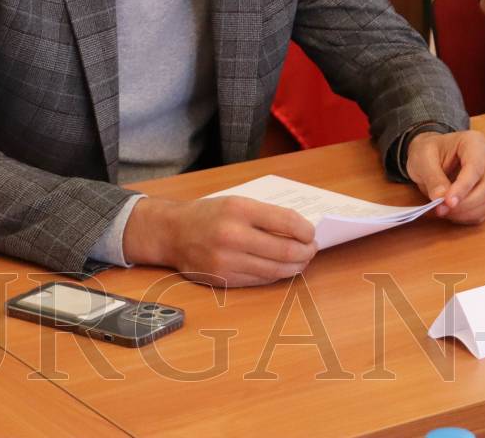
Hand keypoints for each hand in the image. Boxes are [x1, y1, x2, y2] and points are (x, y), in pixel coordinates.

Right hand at [123, 195, 316, 287]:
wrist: (172, 233)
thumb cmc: (209, 214)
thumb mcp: (238, 203)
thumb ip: (267, 215)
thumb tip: (301, 231)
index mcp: (239, 210)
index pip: (286, 222)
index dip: (306, 231)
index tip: (311, 233)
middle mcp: (232, 236)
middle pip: (285, 251)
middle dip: (306, 252)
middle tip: (311, 249)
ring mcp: (226, 261)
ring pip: (275, 270)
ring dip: (295, 267)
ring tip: (301, 261)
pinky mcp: (223, 279)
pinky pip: (260, 280)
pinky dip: (275, 275)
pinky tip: (281, 268)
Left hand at [405, 130, 484, 223]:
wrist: (432, 154)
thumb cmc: (429, 152)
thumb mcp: (423, 159)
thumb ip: (433, 178)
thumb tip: (441, 198)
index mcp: (475, 142)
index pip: (476, 167)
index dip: (463, 187)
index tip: (447, 202)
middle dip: (465, 204)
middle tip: (441, 210)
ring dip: (466, 213)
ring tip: (444, 211)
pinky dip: (469, 217)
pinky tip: (452, 214)